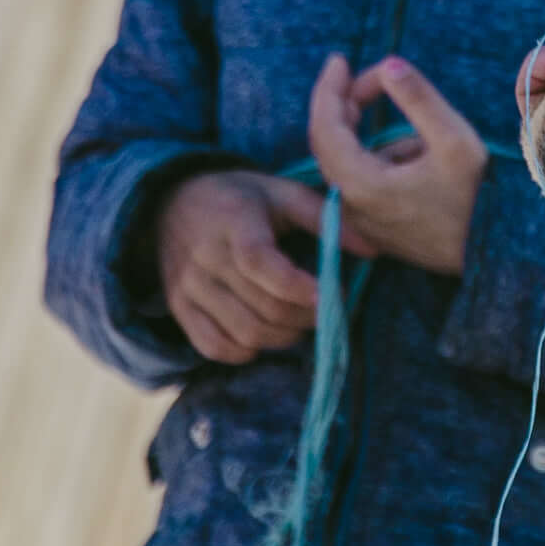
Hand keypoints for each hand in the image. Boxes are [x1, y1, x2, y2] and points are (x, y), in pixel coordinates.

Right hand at [152, 166, 329, 367]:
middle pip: (263, 307)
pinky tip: (263, 336)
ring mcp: (188, 286)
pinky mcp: (178, 307)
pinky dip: (245, 352)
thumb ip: (326, 219)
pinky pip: (213, 347)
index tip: (333, 295)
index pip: (262, 264)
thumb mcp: (281, 193)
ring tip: (300, 323)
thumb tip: (373, 251)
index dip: (300, 288)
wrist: (171, 202)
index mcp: (234, 221)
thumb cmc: (240, 198)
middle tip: (327, 310)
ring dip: (283, 338)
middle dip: (306, 317)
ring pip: (244, 333)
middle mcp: (206, 256)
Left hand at [309, 53, 487, 276]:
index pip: (325, 127)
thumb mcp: (455, 140)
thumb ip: (419, 98)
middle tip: (381, 77)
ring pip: (353, 158)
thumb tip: (388, 64)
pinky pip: (367, 177)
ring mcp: (360, 219)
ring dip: (381, 135)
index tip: (339, 59)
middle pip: (332, 141)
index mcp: (362, 185)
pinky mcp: (374, 225)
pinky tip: (426, 161)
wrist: (493, 255)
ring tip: (428, 139)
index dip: (329, 89)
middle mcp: (351, 206)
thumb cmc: (477, 199)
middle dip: (352, 102)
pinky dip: (388, 157)